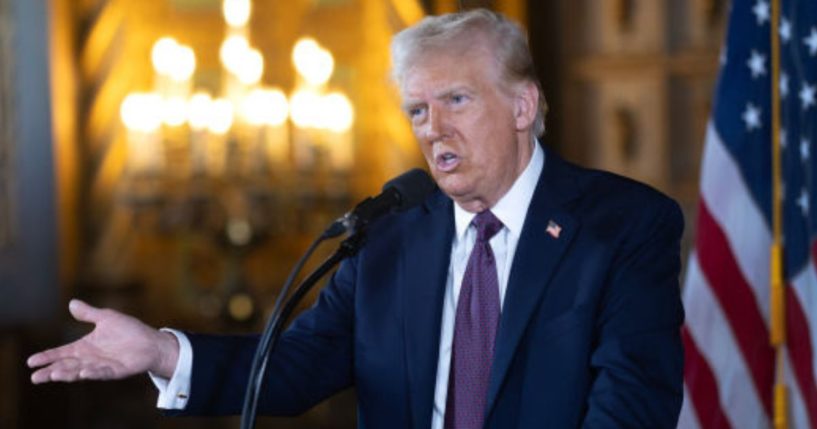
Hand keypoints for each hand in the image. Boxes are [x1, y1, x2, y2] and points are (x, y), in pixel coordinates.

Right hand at [27, 299, 179, 382]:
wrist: (151, 342)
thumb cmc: (129, 331)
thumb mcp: (106, 318)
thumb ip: (89, 313)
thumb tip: (71, 302)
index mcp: (85, 347)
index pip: (61, 353)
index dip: (47, 357)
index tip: (31, 361)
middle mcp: (90, 359)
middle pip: (67, 366)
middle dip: (51, 371)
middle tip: (35, 377)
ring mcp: (102, 366)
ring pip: (81, 371)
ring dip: (68, 373)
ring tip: (54, 375)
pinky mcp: (117, 370)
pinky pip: (103, 373)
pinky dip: (94, 374)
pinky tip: (84, 374)